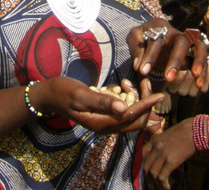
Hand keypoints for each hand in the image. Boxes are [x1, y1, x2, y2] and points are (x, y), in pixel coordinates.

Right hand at [39, 77, 162, 134]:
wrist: (50, 94)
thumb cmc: (63, 92)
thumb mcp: (80, 95)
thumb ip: (101, 102)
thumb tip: (123, 108)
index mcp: (101, 124)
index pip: (131, 118)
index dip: (146, 106)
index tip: (158, 95)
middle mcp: (106, 126)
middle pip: (135, 120)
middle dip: (144, 103)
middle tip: (145, 83)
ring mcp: (105, 121)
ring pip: (131, 114)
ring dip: (135, 98)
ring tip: (127, 82)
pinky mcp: (105, 114)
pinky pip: (123, 109)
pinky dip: (127, 97)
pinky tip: (120, 85)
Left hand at [128, 21, 208, 89]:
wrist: (153, 36)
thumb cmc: (143, 37)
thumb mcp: (134, 38)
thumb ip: (136, 50)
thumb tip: (139, 66)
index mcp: (160, 26)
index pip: (156, 41)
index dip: (149, 56)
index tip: (142, 71)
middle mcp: (177, 32)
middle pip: (182, 42)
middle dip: (176, 60)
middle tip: (168, 78)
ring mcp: (189, 42)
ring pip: (200, 47)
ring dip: (199, 61)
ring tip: (195, 77)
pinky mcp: (195, 52)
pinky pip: (204, 59)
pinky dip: (204, 71)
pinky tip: (199, 85)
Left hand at [142, 117, 196, 189]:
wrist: (194, 130)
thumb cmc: (183, 132)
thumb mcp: (166, 135)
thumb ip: (160, 144)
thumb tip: (159, 156)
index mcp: (154, 141)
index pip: (142, 156)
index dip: (141, 166)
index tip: (144, 174)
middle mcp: (156, 148)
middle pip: (145, 166)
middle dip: (147, 178)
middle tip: (150, 185)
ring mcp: (163, 155)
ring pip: (152, 173)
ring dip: (155, 183)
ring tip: (159, 188)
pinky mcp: (171, 161)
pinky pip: (162, 176)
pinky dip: (163, 185)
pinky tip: (167, 188)